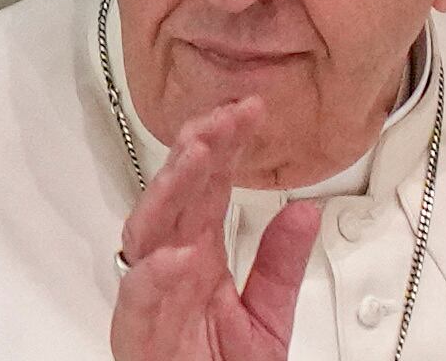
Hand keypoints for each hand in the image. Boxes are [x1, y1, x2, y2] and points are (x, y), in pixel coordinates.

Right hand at [111, 98, 321, 360]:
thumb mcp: (267, 315)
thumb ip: (281, 263)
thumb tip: (305, 208)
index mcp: (198, 256)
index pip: (207, 187)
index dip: (225, 145)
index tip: (250, 109)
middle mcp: (170, 269)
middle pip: (175, 198)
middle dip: (194, 152)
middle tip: (221, 118)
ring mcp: (152, 300)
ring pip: (148, 234)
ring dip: (170, 193)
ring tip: (196, 157)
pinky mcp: (139, 337)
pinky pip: (139, 304)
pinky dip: (154, 277)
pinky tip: (177, 253)